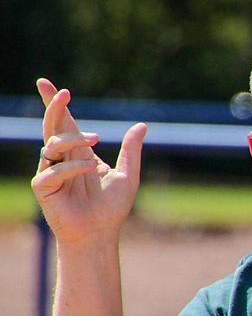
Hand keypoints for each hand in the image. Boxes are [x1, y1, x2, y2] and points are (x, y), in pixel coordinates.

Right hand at [30, 78, 147, 242]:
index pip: (63, 122)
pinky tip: (89, 169)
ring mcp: (51, 172)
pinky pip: (52, 171)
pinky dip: (71, 167)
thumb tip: (142, 125)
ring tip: (96, 141)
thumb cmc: (111, 207)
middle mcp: (61, 158)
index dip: (53, 103)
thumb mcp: (128, 174)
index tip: (44, 82)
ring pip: (51, 144)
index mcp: (78, 152)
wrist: (102, 233)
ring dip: (73, 139)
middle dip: (53, 107)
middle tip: (64, 93)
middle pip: (52, 126)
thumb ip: (131, 150)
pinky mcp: (44, 188)